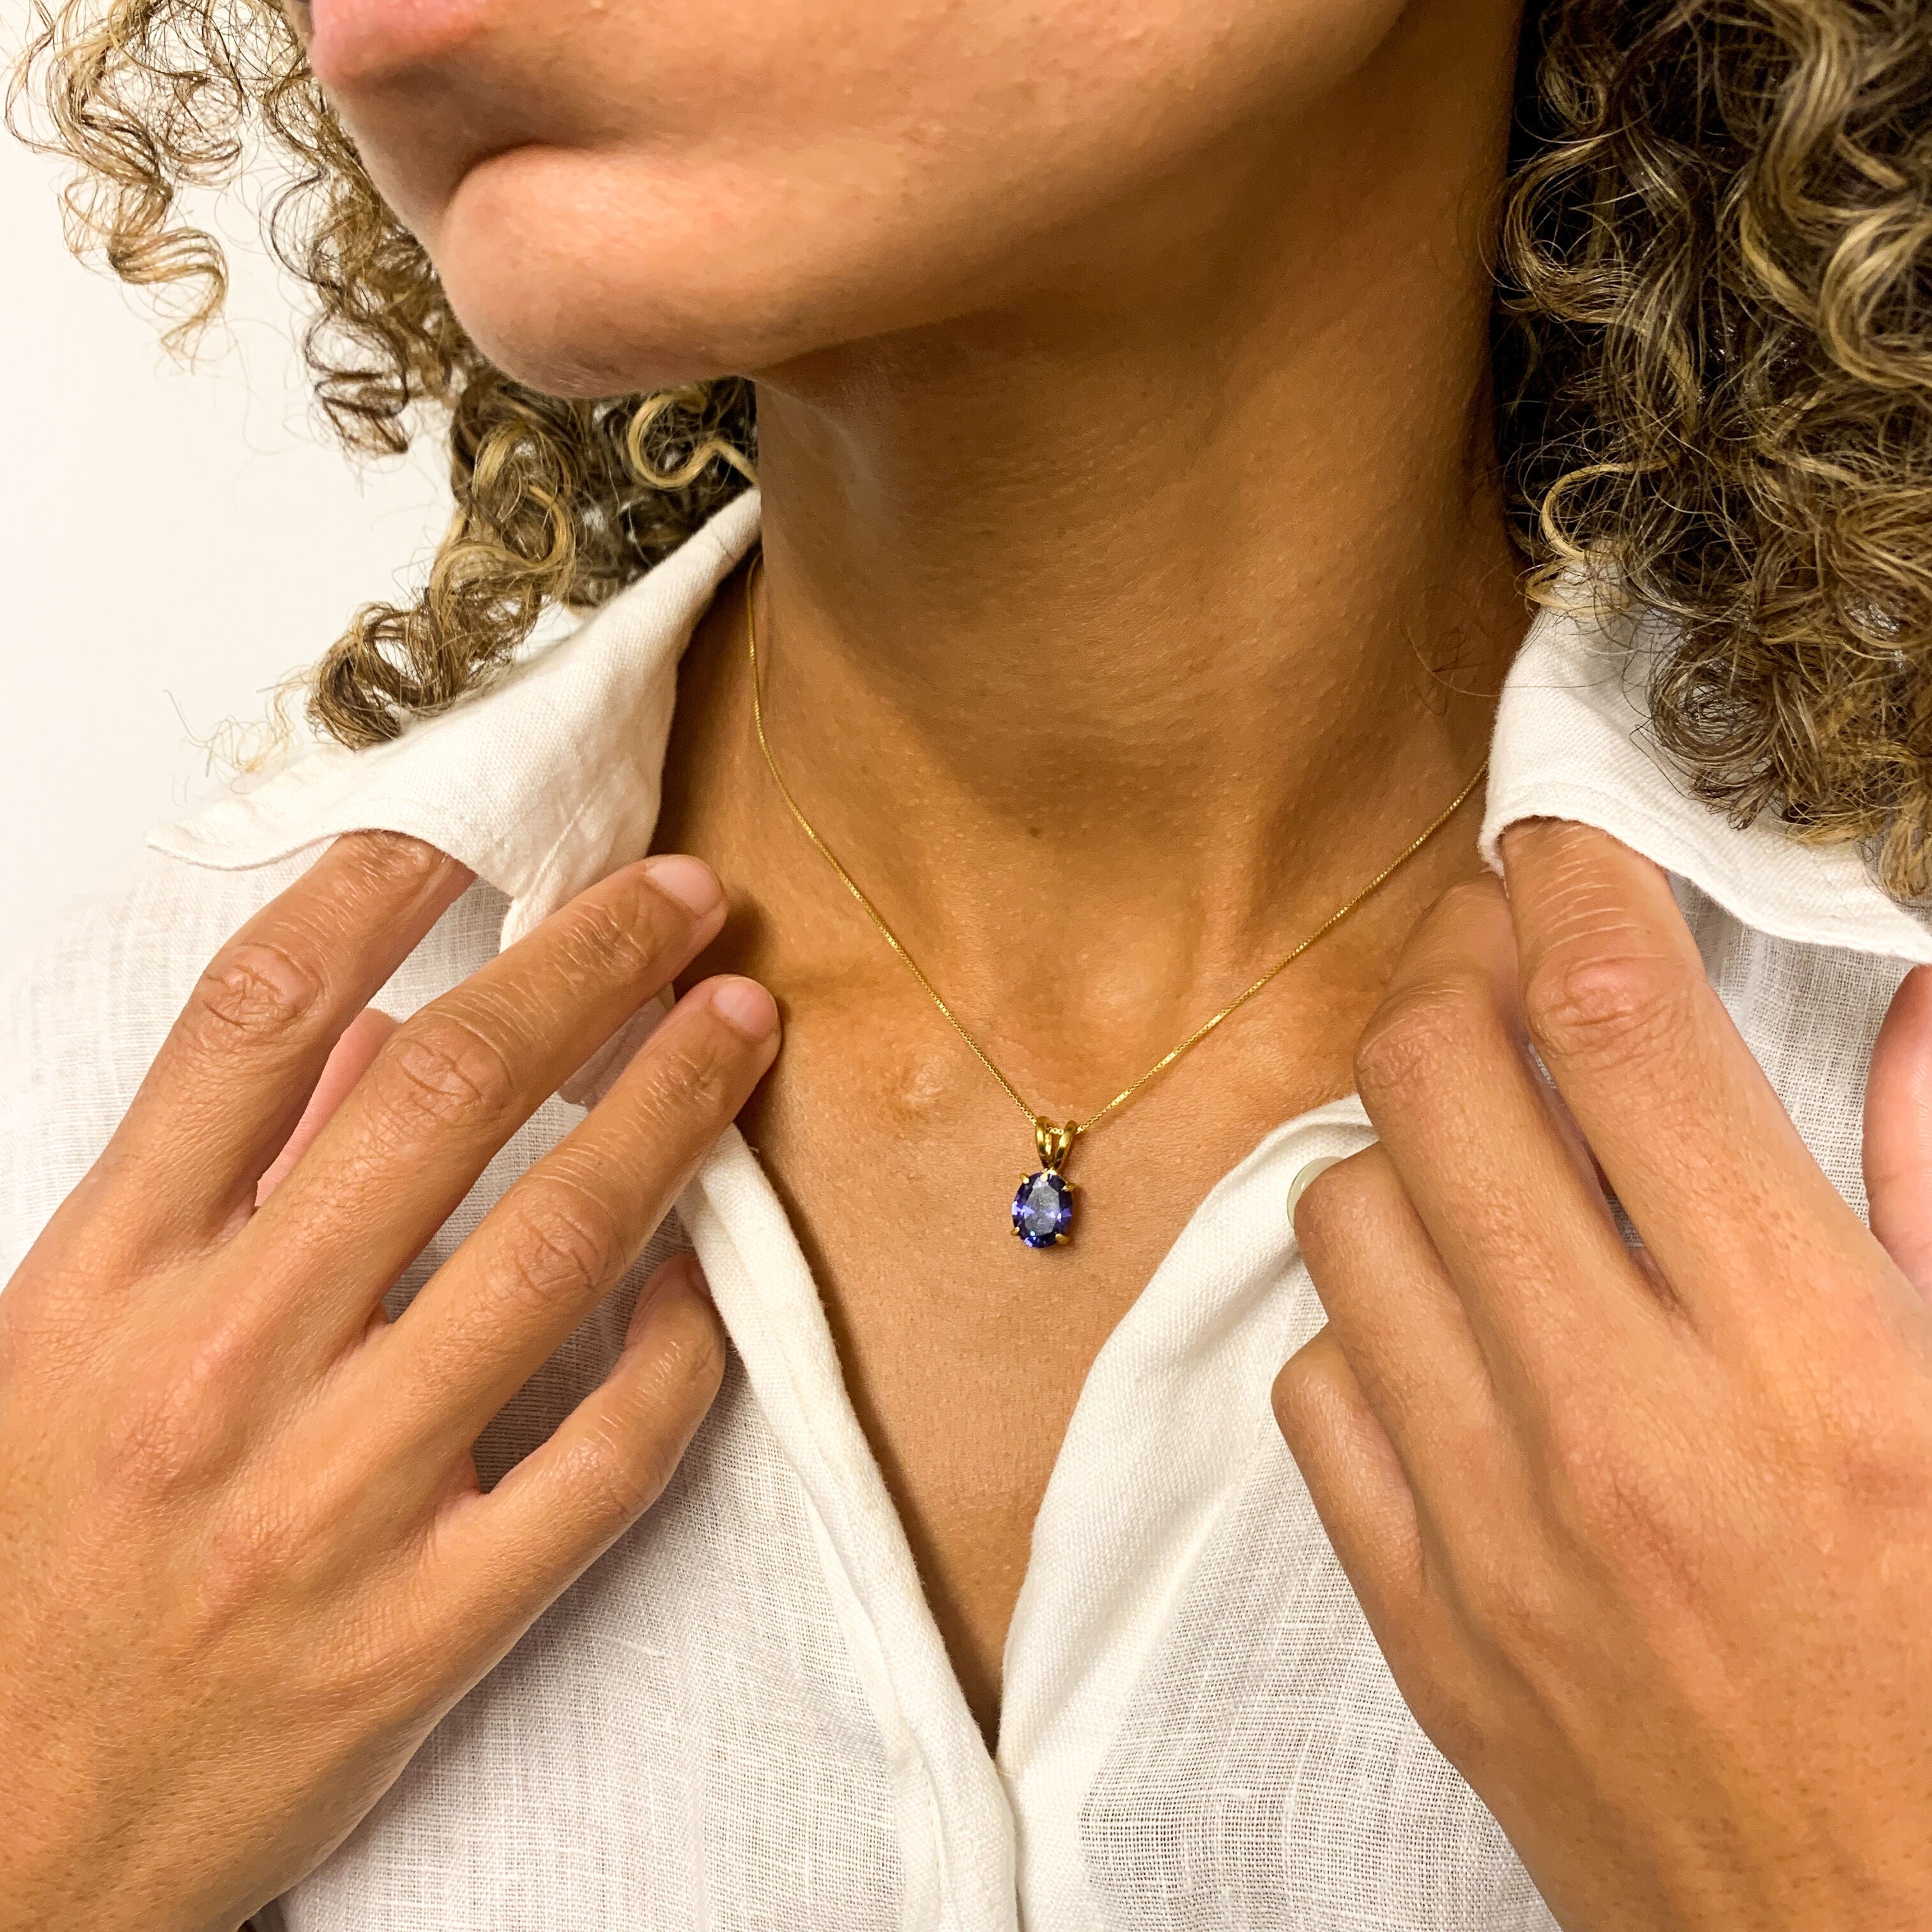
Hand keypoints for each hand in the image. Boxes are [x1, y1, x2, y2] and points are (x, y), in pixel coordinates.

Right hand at [0, 833, 778, 1931]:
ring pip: (555, 1249)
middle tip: (683, 896)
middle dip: (585, 966)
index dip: (381, 891)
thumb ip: (204, 1186)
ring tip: (740, 1021)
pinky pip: (606, 1452)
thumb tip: (361, 1039)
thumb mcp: (54, 1347)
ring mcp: (335, 1500)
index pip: (257, 1019)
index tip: (481, 834)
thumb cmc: (23, 1570)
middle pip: (442, 1095)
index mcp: (106, 1282)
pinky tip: (717, 1274)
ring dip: (671, 1113)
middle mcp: (224, 1368)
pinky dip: (684, 1347)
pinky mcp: (426, 1626)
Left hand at [1272, 821, 1931, 1931]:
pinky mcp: (1424, 1626)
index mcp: (1810, 1364)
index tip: (1556, 844)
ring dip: (1399, 1146)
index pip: (1622, 1031)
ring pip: (1341, 1221)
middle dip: (1450, 970)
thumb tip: (1915, 1011)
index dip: (1571, 887)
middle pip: (1433, 1084)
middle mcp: (1619, 1430)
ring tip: (1474, 1141)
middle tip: (1494, 952)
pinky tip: (1444, 1327)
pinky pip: (1317, 1392)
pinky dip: (1363, 1326)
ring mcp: (1491, 1535)